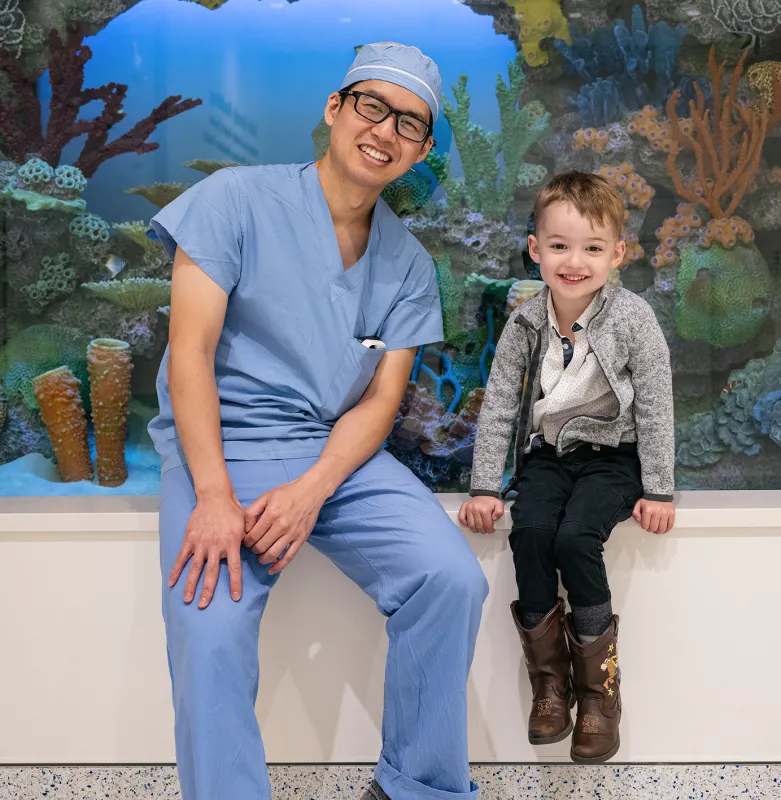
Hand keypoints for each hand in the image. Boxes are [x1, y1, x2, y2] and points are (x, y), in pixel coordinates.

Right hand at [168, 492, 245, 608]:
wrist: (215, 496)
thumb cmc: (232, 510)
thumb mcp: (246, 523)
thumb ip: (249, 538)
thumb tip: (256, 550)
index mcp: (231, 543)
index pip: (234, 568)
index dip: (235, 583)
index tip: (235, 597)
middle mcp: (215, 546)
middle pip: (211, 573)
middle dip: (207, 591)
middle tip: (204, 605)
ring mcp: (201, 543)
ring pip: (195, 568)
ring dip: (190, 585)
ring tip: (187, 599)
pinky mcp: (190, 539)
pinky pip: (182, 557)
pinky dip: (176, 570)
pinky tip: (171, 582)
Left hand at [243, 474, 327, 574]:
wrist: (310, 491)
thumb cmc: (288, 492)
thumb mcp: (266, 496)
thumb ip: (252, 511)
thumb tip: (245, 528)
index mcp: (271, 514)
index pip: (253, 535)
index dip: (246, 541)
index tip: (246, 541)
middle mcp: (282, 525)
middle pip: (261, 546)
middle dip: (253, 550)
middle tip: (253, 547)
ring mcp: (292, 534)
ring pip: (273, 554)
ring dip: (263, 559)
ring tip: (260, 556)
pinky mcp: (301, 539)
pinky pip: (289, 557)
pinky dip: (279, 566)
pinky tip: (272, 569)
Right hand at [458, 496, 504, 533]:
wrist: (483, 493)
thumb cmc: (490, 502)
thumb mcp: (499, 505)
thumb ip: (500, 512)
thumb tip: (494, 518)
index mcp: (485, 510)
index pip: (487, 525)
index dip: (490, 530)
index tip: (491, 530)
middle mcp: (475, 509)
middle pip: (478, 526)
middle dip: (483, 531)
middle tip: (485, 530)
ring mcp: (468, 508)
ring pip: (470, 525)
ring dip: (475, 529)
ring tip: (479, 529)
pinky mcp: (463, 507)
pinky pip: (461, 518)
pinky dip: (465, 523)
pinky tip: (470, 524)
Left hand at [632, 499, 674, 533]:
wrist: (659, 493)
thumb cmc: (648, 500)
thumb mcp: (639, 504)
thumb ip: (635, 512)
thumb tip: (638, 520)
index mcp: (648, 510)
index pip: (645, 525)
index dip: (644, 527)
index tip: (645, 525)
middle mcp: (657, 512)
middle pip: (654, 528)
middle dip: (651, 530)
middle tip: (650, 528)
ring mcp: (665, 513)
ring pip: (662, 528)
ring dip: (658, 531)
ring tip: (657, 530)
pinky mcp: (672, 514)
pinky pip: (670, 525)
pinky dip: (667, 530)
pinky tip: (664, 530)